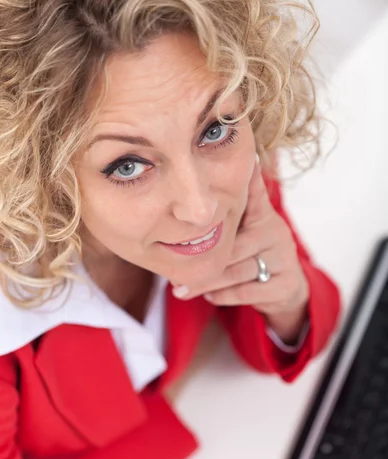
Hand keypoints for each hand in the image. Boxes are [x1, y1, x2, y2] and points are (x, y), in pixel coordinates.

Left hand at [172, 158, 309, 343]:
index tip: (241, 162)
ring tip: (182, 289)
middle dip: (202, 260)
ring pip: (236, 271)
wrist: (285, 287)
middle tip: (173, 270)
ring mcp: (283, 258)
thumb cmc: (251, 254)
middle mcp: (276, 232)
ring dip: (206, 283)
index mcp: (263, 215)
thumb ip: (224, 216)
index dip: (247, 180)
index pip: (253, 195)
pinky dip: (223, 296)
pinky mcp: (284, 284)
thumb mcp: (243, 230)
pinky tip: (209, 296)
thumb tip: (188, 201)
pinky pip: (246, 292)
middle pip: (233, 246)